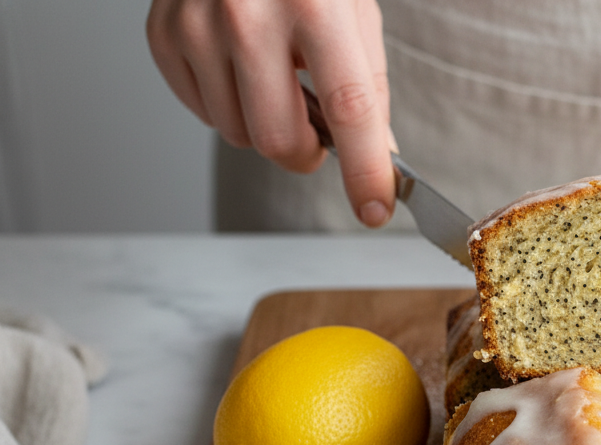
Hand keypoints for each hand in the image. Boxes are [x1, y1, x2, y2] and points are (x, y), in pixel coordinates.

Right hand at [147, 0, 395, 226]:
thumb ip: (367, 87)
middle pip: (277, 139)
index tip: (374, 209)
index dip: (364, 169)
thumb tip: (378, 159)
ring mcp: (196, 25)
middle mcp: (247, 15)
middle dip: (305, 154)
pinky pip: (202, 112)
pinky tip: (238, 64)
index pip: (349, 109)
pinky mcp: (162, 35)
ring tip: (273, 76)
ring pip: (238, 134)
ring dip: (264, 124)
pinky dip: (227, 104)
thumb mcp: (353, 11)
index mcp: (314, 5)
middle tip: (316, 136)